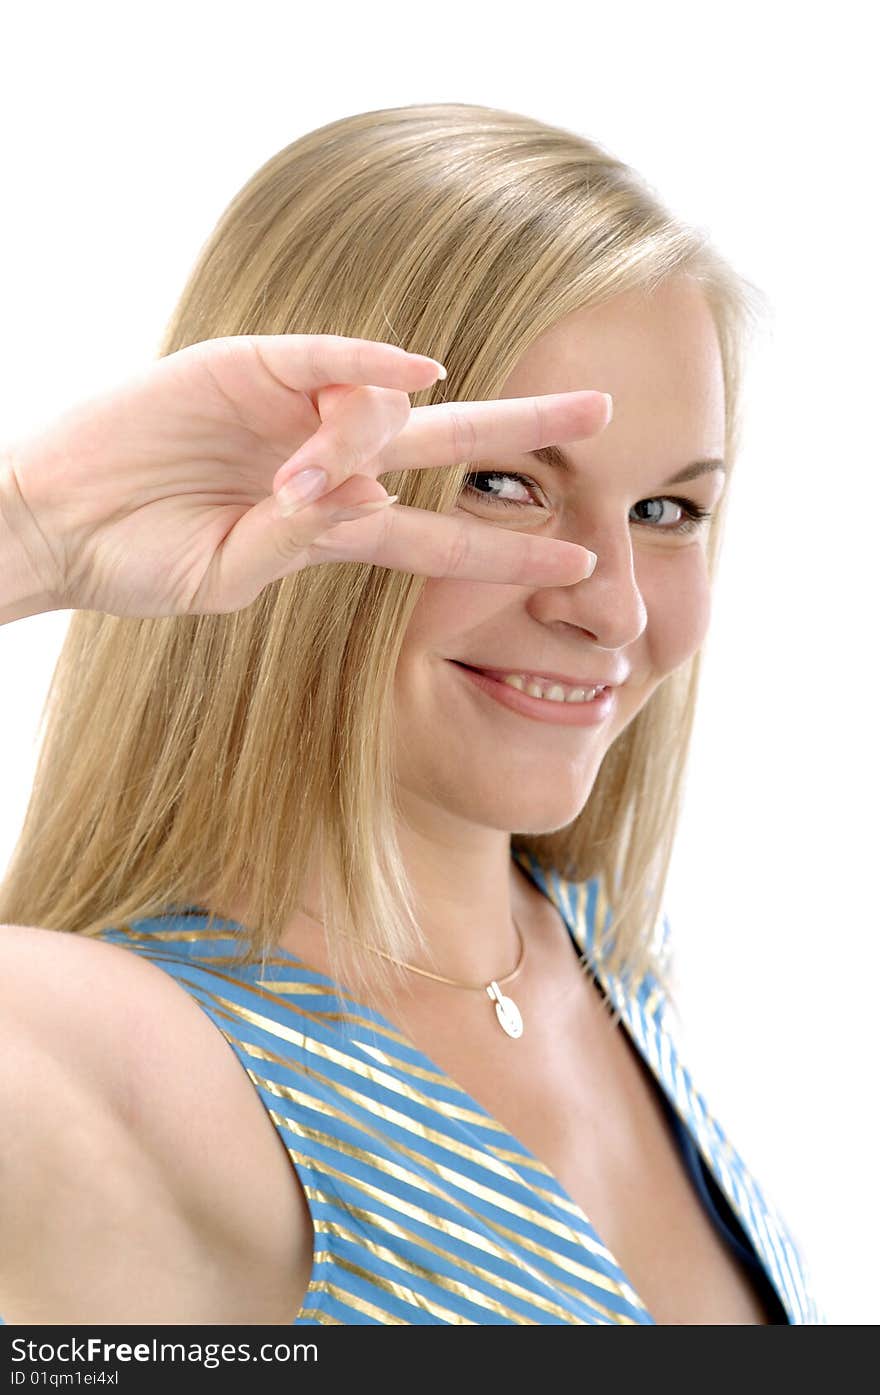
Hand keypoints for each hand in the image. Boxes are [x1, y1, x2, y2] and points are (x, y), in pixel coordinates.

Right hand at [2, 334, 609, 618]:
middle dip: (526, 429)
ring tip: (282, 482)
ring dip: (352, 444)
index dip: (506, 548)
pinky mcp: (244, 365)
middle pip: (447, 443)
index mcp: (331, 526)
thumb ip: (298, 542)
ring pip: (374, 408)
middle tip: (605, 409)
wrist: (57, 523)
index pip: (436, 535)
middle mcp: (327, 461)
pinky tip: (416, 369)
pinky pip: (320, 354)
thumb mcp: (228, 576)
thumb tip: (360, 495)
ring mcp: (289, 410)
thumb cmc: (136, 562)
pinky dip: (366, 359)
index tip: (577, 560)